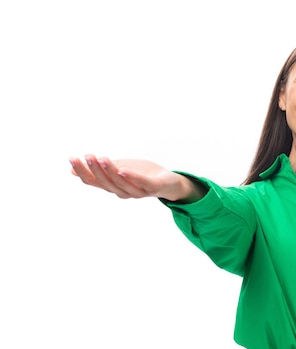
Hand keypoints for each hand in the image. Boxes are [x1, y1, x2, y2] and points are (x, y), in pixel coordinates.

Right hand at [69, 155, 200, 201]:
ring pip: (121, 183)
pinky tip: (123, 169)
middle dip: (95, 170)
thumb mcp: (118, 169)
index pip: (94, 182)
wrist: (170, 183)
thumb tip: (71, 170)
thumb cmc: (142, 175)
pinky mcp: (153, 188)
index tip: (72, 158)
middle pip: (106, 183)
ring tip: (102, 158)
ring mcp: (139, 191)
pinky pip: (142, 183)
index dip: (82, 172)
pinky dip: (132, 178)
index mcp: (113, 186)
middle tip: (87, 156)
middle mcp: (123, 191)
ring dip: (110, 171)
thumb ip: (100, 169)